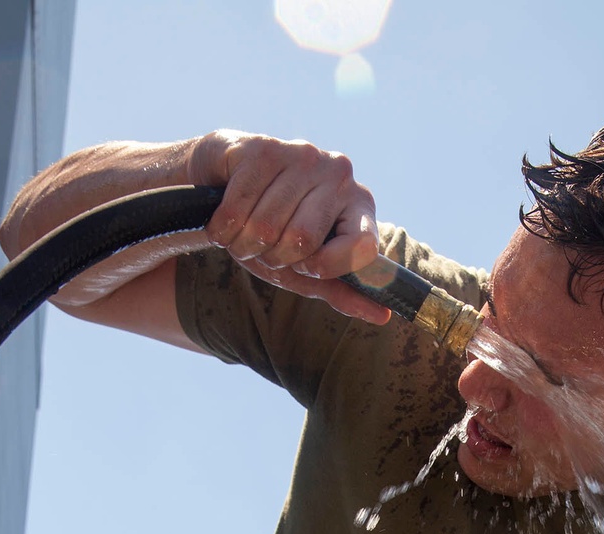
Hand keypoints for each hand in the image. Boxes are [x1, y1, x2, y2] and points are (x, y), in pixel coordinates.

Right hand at [187, 131, 389, 323]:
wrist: (221, 184)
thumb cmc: (272, 233)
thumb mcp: (306, 270)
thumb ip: (342, 292)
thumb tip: (383, 316)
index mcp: (360, 204)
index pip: (361, 248)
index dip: (323, 267)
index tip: (305, 264)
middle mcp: (339, 174)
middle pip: (302, 240)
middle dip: (273, 256)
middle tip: (265, 245)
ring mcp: (304, 155)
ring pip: (266, 226)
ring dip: (243, 243)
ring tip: (243, 231)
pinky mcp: (264, 147)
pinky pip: (237, 208)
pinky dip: (222, 228)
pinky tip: (224, 219)